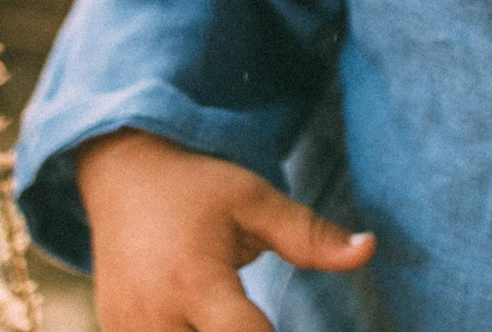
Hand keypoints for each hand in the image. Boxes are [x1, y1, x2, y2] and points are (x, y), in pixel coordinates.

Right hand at [78, 129, 374, 331]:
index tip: (295, 328)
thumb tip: (369, 249)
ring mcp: (128, 329)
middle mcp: (154, 316)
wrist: (122, 174)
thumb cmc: (196, 186)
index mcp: (194, 282)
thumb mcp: (255, 200)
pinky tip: (204, 318)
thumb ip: (310, 235)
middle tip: (254, 314)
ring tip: (232, 313)